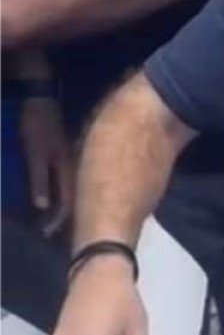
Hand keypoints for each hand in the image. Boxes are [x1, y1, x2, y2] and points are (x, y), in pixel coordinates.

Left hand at [19, 95, 72, 234]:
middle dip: (62, 219)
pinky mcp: (69, 159)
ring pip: (74, 193)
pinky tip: (56, 198)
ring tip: (52, 220)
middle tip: (48, 233)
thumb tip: (42, 206)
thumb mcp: (35, 153)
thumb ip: (39, 178)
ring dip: (64, 208)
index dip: (56, 221)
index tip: (45, 235)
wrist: (42, 99)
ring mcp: (75, 164)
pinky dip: (64, 195)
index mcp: (70, 172)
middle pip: (74, 201)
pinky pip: (70, 183)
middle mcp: (77, 171)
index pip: (66, 204)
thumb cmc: (38, 126)